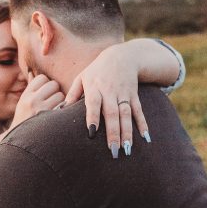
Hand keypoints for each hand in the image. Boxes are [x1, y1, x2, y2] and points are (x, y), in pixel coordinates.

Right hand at [10, 73, 65, 127]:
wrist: (19, 144)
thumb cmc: (24, 122)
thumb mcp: (23, 105)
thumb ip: (31, 91)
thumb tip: (32, 72)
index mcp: (25, 96)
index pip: (42, 78)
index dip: (46, 84)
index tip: (46, 93)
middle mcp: (32, 101)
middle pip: (53, 84)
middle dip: (55, 92)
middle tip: (53, 102)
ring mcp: (41, 110)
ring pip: (61, 95)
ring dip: (62, 102)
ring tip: (56, 110)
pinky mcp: (51, 120)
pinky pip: (64, 107)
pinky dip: (64, 110)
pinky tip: (60, 116)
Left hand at [64, 42, 149, 156]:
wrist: (121, 57)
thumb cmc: (97, 70)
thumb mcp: (82, 77)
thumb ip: (73, 94)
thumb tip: (60, 111)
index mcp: (94, 87)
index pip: (93, 103)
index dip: (93, 117)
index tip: (91, 132)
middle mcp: (109, 91)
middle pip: (112, 113)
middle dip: (113, 132)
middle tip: (113, 151)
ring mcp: (123, 93)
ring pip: (126, 114)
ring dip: (128, 132)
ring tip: (127, 149)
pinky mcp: (134, 95)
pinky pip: (138, 111)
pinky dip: (143, 124)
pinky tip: (146, 138)